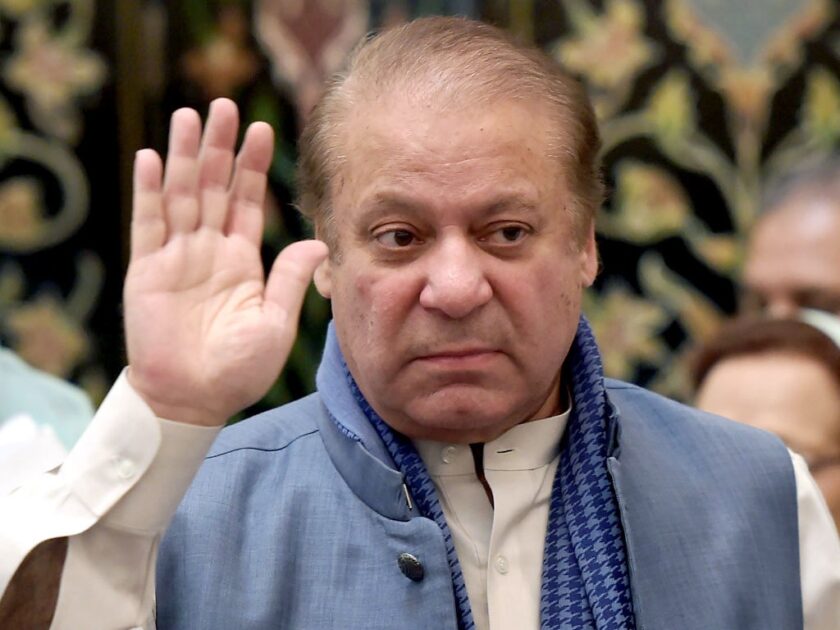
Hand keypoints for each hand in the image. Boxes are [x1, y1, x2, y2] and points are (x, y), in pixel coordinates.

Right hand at [123, 98, 327, 425]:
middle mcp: (209, 251)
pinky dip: (150, 192)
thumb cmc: (238, 370)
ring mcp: (176, 257)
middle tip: (226, 106)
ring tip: (190, 116)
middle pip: (215, 188)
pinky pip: (148, 224)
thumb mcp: (276, 323)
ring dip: (185, 156)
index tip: (264, 130)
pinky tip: (153, 159)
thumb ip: (291, 279)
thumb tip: (317, 240)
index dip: (253, 167)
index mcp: (241, 261)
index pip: (248, 202)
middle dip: (220, 148)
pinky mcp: (147, 270)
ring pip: (182, 195)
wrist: (193, 400)